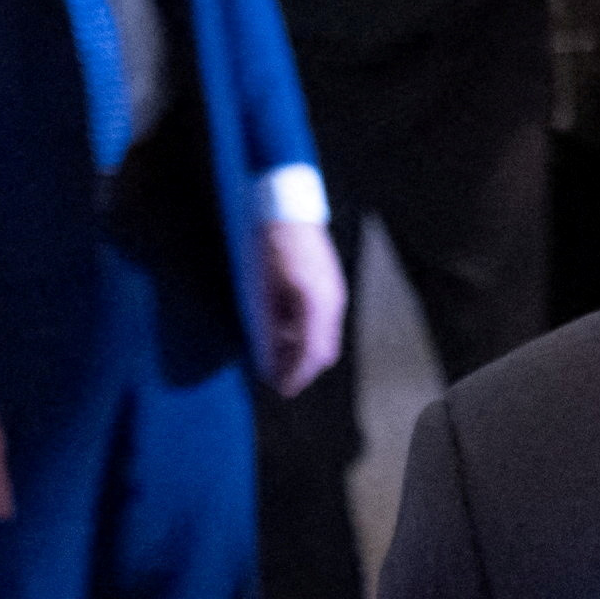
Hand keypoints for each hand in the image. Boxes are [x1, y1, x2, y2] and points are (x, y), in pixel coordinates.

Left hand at [256, 216, 347, 395]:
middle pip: (324, 351)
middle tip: (280, 378)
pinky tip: (289, 329)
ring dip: (306, 352)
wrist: (288, 209)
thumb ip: (271, 325)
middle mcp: (332, 303)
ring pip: (326, 338)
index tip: (281, 389)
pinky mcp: (332, 287)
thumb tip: (270, 356)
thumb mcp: (263, 290)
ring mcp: (335, 294)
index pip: (312, 354)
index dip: (296, 375)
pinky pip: (325, 321)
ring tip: (281, 355)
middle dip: (304, 369)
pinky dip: (309, 334)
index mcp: (316, 305)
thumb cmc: (271, 247)